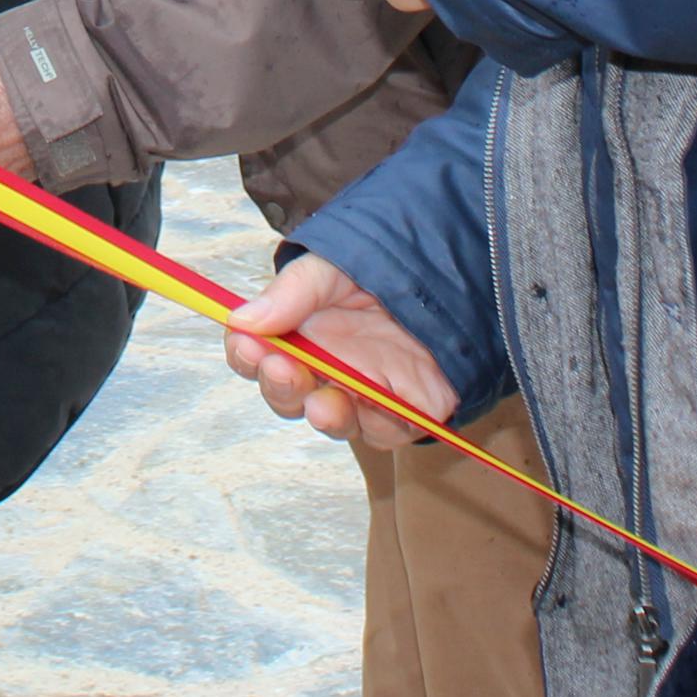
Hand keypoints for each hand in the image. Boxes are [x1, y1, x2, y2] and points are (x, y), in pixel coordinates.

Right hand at [227, 253, 456, 443]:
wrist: (456, 272)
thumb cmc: (388, 267)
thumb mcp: (333, 268)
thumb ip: (291, 294)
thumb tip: (239, 319)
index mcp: (301, 329)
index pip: (257, 352)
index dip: (245, 354)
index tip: (245, 344)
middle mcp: (326, 364)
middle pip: (287, 392)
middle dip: (279, 385)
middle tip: (281, 368)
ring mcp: (363, 390)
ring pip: (331, 418)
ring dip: (323, 415)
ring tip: (324, 403)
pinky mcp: (403, 410)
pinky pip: (382, 430)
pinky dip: (375, 423)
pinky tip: (373, 405)